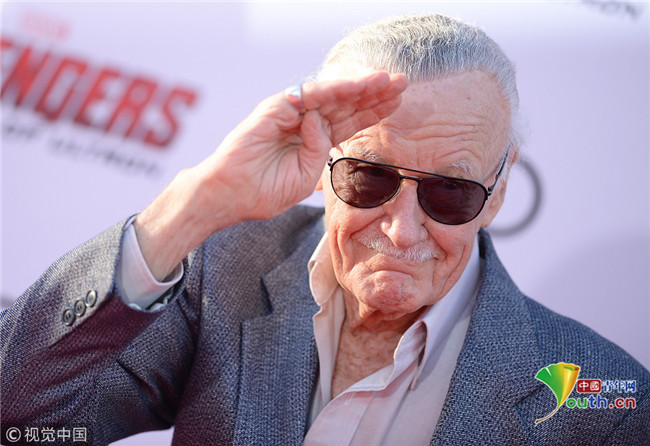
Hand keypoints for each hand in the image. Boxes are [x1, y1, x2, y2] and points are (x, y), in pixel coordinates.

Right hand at [205, 71, 407, 220]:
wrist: (233, 195)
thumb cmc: (266, 190)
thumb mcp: (307, 177)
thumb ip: (321, 151)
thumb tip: (323, 123)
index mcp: (316, 140)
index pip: (351, 120)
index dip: (374, 110)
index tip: (399, 101)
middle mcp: (306, 123)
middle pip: (347, 103)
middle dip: (375, 93)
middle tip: (402, 82)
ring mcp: (291, 114)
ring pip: (332, 95)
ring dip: (359, 86)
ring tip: (385, 80)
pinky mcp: (276, 109)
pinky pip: (309, 96)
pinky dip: (332, 90)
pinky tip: (355, 86)